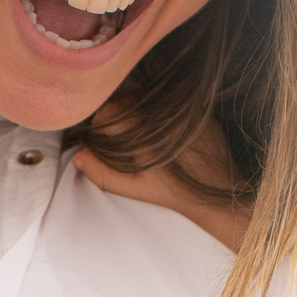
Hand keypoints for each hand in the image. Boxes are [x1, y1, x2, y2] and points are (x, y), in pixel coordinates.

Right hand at [73, 110, 253, 252]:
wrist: (219, 195)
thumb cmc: (174, 194)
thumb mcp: (135, 188)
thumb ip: (103, 174)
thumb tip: (78, 157)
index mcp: (145, 131)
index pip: (110, 112)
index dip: (101, 125)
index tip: (103, 139)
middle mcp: (163, 115)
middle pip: (127, 102)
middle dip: (118, 117)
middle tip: (120, 138)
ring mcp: (184, 112)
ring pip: (148, 101)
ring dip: (138, 114)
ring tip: (141, 136)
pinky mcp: (201, 112)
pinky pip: (171, 104)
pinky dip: (162, 115)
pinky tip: (165, 134)